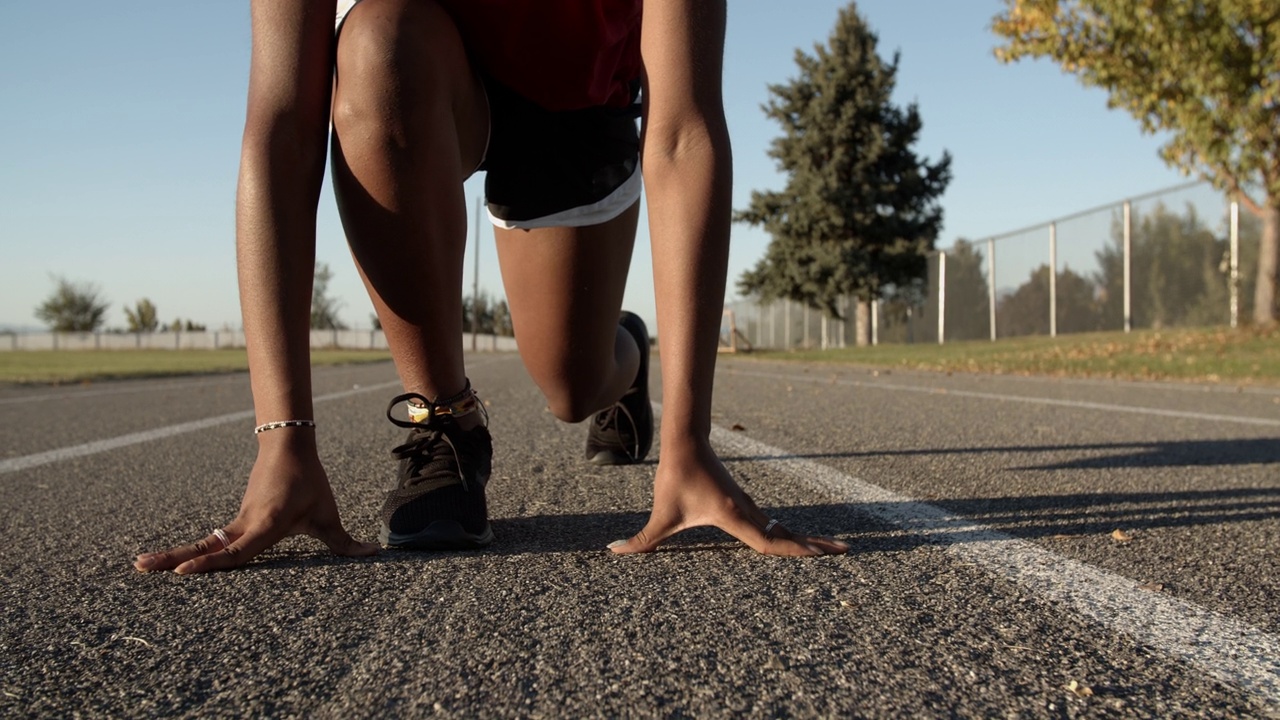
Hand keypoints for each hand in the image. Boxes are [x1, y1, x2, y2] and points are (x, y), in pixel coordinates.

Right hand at [133, 431, 378, 573]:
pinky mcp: (237, 519)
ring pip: (205, 543)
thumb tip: (372, 554)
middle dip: (173, 558)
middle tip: (140, 567)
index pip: (235, 551)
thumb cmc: (309, 481)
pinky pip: (213, 540)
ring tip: (141, 564)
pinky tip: (173, 560)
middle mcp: (245, 525)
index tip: (182, 571)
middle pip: (206, 548)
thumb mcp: (327, 513)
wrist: (288, 446)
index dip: (210, 564)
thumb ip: (344, 541)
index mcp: (265, 526)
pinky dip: (193, 550)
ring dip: (175, 553)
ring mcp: (238, 522)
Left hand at [609, 438, 848, 555]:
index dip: (796, 551)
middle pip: (786, 535)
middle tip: (845, 552)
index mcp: (734, 516)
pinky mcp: (743, 502)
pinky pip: (771, 522)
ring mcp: (748, 505)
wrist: (685, 441)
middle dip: (815, 545)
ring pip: (781, 528)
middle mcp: (748, 511)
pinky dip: (787, 533)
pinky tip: (792, 540)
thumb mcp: (661, 514)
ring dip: (803, 539)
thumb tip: (615, 553)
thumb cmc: (675, 476)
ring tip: (830, 550)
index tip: (822, 555)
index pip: (771, 542)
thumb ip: (642, 541)